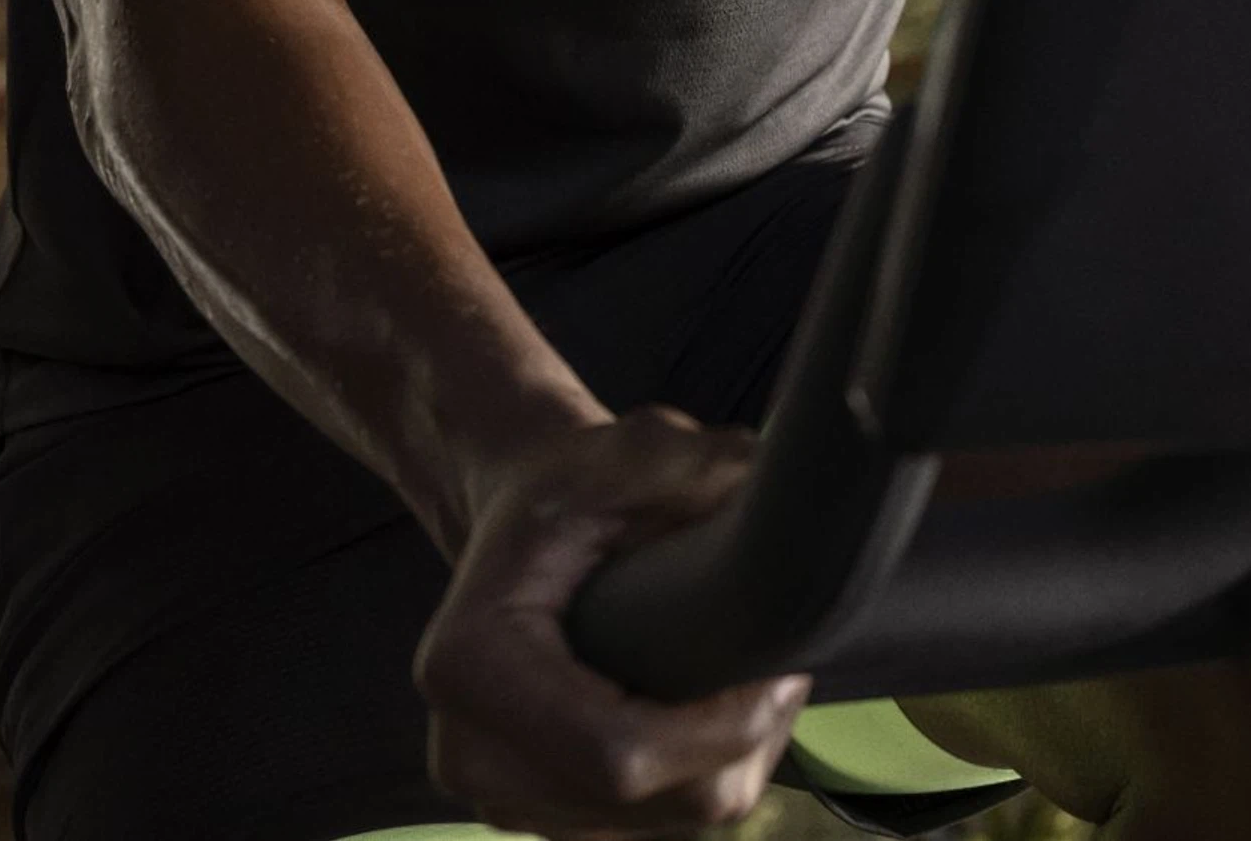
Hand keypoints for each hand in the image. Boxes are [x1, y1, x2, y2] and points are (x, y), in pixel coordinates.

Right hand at [415, 404, 809, 835]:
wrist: (520, 523)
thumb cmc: (575, 484)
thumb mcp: (633, 447)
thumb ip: (700, 463)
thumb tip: (772, 489)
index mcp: (471, 666)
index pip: (621, 756)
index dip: (721, 729)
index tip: (780, 663)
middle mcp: (469, 755)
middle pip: (652, 804)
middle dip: (741, 743)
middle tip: (781, 661)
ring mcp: (501, 798)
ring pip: (666, 824)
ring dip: (729, 760)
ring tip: (744, 674)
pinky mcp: (541, 816)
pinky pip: (653, 826)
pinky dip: (702, 775)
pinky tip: (710, 707)